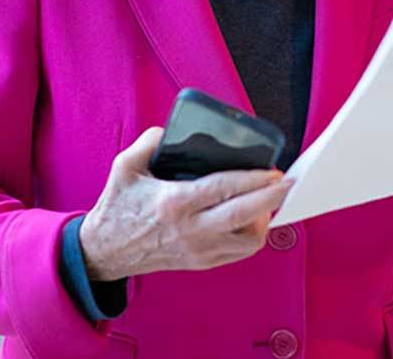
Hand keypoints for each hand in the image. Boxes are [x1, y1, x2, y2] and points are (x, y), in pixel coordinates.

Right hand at [79, 127, 292, 281]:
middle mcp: (190, 230)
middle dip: (272, 198)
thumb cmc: (117, 206)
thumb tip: (174, 130)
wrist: (105, 251)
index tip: (274, 170)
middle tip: (288, 182)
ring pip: (248, 241)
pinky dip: (252, 234)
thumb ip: (151, 141)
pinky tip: (252, 216)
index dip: (254, 179)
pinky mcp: (202, 262)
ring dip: (264, 218)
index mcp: (173, 203)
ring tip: (266, 198)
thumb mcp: (125, 166)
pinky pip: (239, 252)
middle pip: (244, 216)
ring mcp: (198, 250)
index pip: (224, 189)